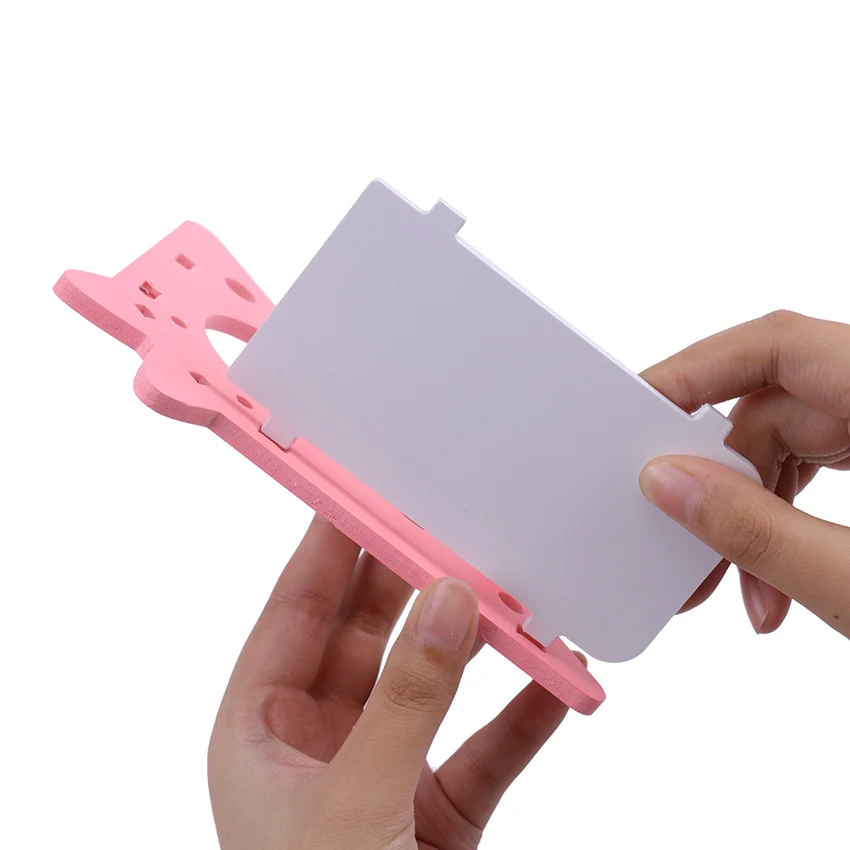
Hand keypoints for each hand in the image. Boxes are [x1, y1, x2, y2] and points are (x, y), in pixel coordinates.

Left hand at [208, 515, 575, 849]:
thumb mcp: (354, 808)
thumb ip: (405, 703)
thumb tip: (446, 603)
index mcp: (261, 731)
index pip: (296, 611)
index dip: (328, 547)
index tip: (363, 488)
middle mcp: (319, 742)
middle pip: (369, 635)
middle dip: (411, 582)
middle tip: (448, 520)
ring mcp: (382, 773)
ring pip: (432, 684)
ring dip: (476, 643)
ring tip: (514, 591)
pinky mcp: (438, 812)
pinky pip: (485, 747)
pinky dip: (523, 715)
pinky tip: (560, 680)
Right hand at [640, 310, 849, 635]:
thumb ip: (758, 532)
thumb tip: (669, 484)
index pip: (781, 344)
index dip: (697, 371)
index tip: (636, 412)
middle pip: (776, 409)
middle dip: (722, 484)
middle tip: (681, 543)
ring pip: (794, 447)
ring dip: (752, 519)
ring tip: (744, 596)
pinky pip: (822, 473)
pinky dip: (787, 527)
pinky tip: (775, 589)